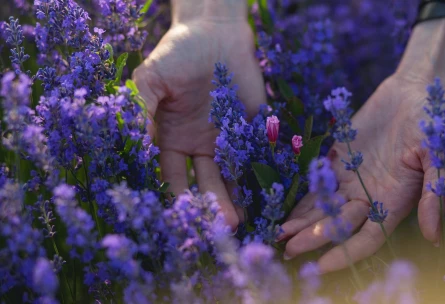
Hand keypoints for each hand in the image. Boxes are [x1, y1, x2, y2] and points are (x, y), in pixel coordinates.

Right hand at [133, 15, 264, 227]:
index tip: (184, 218)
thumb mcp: (154, 75)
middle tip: (222, 227)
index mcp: (172, 138)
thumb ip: (146, 103)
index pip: (174, 175)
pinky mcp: (251, 127)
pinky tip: (266, 192)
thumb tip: (140, 135)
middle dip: (212, 204)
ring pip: (232, 174)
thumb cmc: (178, 51)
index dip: (178, 196)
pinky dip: (261, 172)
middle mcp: (198, 144)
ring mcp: (227, 138)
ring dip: (237, 196)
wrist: (215, 32)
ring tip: (243, 220)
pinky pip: (256, 153)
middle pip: (205, 182)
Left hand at [280, 17, 444, 272]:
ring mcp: (353, 180)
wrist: (412, 91)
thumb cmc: (433, 122)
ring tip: (277, 235)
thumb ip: (436, 193)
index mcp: (395, 202)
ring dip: (302, 223)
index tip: (321, 266)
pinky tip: (284, 212)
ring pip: (324, 209)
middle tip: (288, 251)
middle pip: (339, 226)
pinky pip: (318, 185)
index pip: (368, 238)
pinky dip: (302, 200)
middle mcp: (370, 197)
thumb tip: (433, 235)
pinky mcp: (339, 162)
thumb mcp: (441, 154)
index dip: (346, 253)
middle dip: (314, 239)